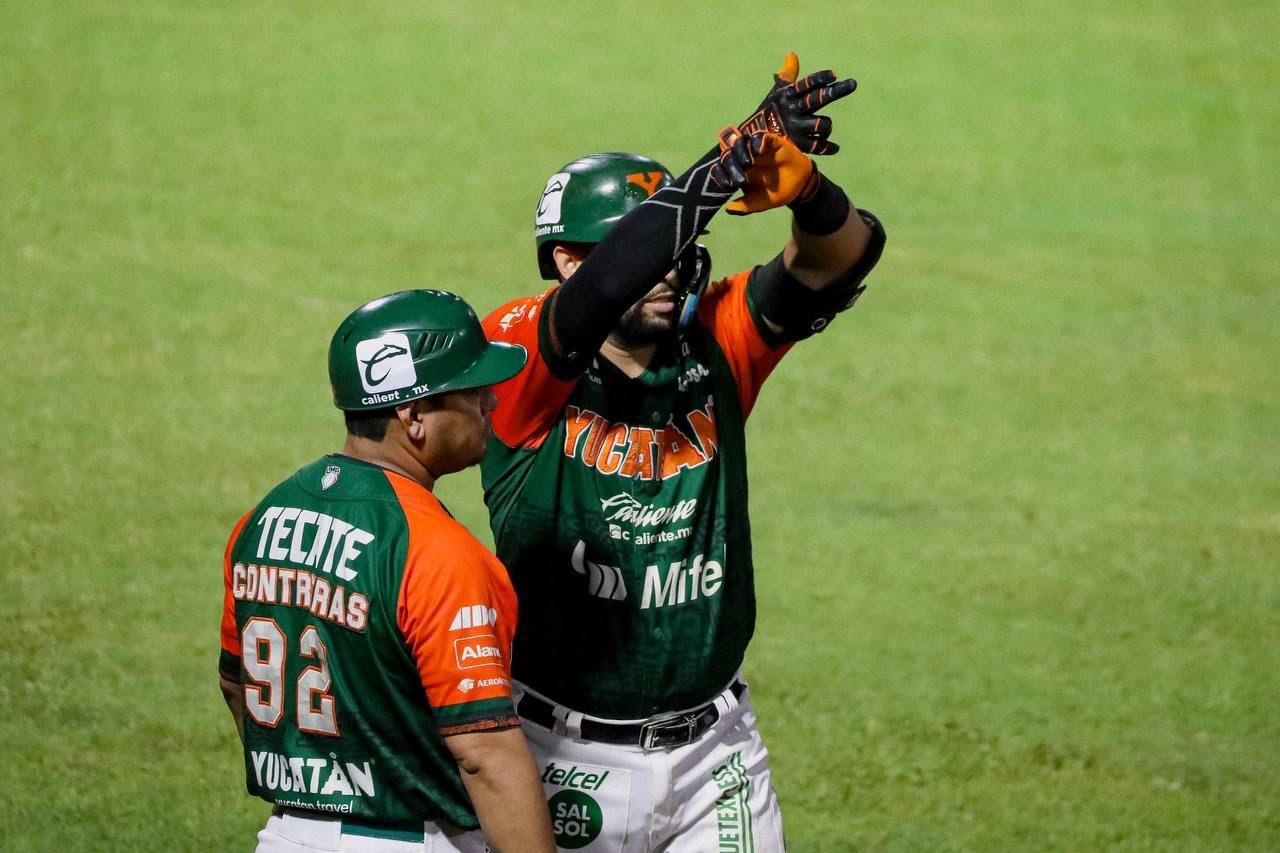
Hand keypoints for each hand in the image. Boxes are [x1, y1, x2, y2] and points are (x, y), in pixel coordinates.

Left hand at [721, 130, 820, 215]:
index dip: (721, 174)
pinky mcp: (770, 142)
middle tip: (740, 178)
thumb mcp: (759, 203)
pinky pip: (759, 137)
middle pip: (729, 154)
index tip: (726, 184)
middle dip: (731, 165)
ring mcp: (756, 149)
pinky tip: (757, 152)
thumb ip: (744, 207)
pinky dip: (756, 142)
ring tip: (747, 163)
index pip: (722, 168)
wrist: (799, 187)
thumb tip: (728, 209)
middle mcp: (744, 158)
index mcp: (738, 172)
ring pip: (741, 142)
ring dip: (740, 151)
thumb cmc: (775, 194)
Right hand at [739, 52, 856, 154]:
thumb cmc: (770, 112)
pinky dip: (828, 147)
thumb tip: (792, 54)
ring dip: (826, 125)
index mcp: (787, 95)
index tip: (835, 74)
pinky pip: (818, 146)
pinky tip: (835, 147)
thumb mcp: (776, 93)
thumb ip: (788, 75)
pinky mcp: (797, 145)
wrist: (754, 140)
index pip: (806, 85)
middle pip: (816, 99)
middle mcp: (792, 110)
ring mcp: (795, 128)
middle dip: (834, 92)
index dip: (820, 79)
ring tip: (825, 127)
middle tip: (852, 84)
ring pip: (822, 124)